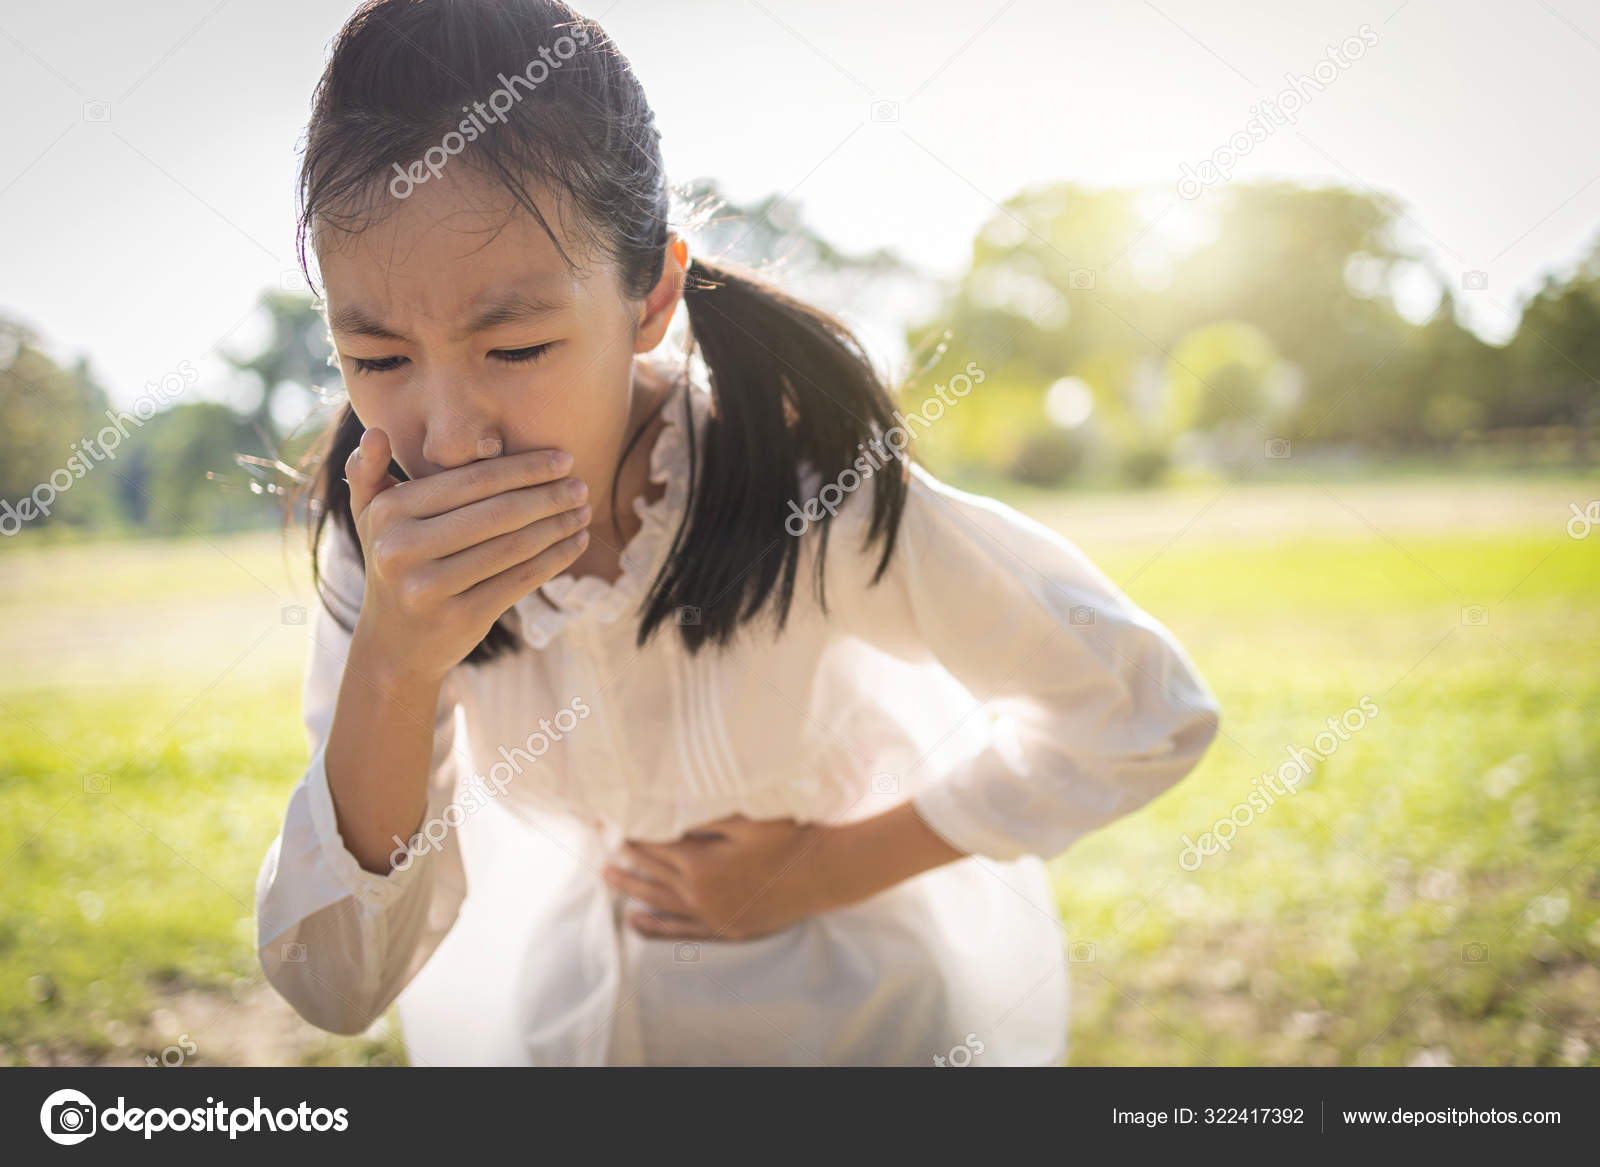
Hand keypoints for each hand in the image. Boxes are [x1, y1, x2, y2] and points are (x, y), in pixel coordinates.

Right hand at [343, 427, 591, 681]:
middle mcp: (402, 548)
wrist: (393, 645)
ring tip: (584, 511)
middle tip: (581, 486)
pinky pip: (520, 580)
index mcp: (389, 512)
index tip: (563, 459)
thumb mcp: (371, 519)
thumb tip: (376, 432)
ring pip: (514, 547)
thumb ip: (368, 473)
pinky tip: (577, 543)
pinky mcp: (459, 617)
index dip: (524, 468)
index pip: (472, 481)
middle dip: (548, 496)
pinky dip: (556, 559)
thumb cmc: (394, 565)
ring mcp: (430, 587)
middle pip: (497, 513)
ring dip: (558, 526)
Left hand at [602, 814, 838, 940]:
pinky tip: (638, 922)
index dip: (630, 833)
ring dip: (633, 891)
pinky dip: (657, 927)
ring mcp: (713, 916)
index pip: (653, 847)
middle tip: (600, 850)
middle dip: (625, 861)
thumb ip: (704, 818)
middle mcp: (700, 895)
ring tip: (607, 880)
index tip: (611, 823)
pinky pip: (682, 930)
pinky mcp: (727, 928)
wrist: (826, 873)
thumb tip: (667, 813)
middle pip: (651, 875)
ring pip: (660, 903)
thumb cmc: (790, 838)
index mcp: (701, 865)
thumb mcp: (746, 819)